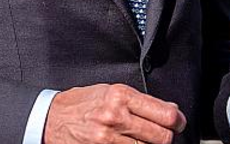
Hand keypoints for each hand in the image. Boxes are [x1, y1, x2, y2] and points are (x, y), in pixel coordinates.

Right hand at [44, 83, 186, 143]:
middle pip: (162, 137)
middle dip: (167, 137)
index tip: (178, 122)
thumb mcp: (108, 91)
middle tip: (165, 135)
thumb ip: (138, 100)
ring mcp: (108, 139)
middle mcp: (116, 117)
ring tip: (144, 140)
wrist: (50, 119)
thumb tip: (169, 109)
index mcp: (120, 95)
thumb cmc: (80, 103)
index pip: (165, 114)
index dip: (178, 121)